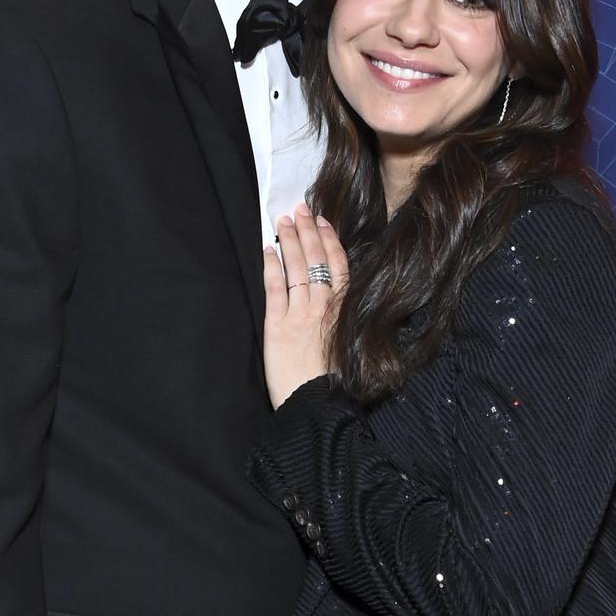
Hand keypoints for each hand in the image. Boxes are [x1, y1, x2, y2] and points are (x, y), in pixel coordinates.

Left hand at [264, 203, 346, 409]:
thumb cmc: (332, 384)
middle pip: (316, 259)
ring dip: (290, 241)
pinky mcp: (277, 325)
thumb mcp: (347, 346)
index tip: (323, 222)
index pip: (338, 266)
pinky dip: (272, 266)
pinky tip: (268, 249)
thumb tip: (336, 304)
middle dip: (308, 231)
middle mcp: (322, 307)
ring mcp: (299, 314)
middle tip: (300, 209)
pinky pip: (275, 287)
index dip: (329, 240)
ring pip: (296, 267)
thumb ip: (341, 321)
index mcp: (343, 311)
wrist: (315, 405)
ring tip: (284, 221)